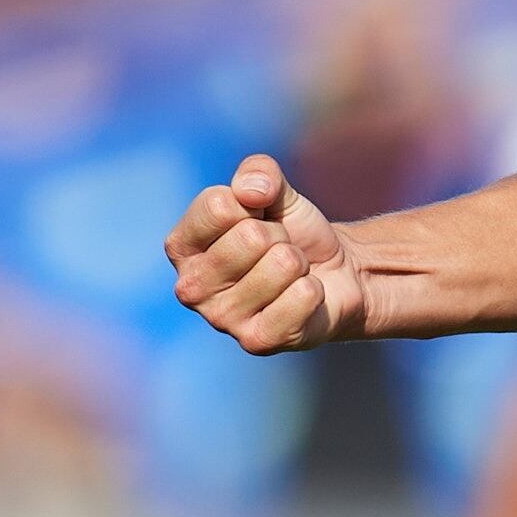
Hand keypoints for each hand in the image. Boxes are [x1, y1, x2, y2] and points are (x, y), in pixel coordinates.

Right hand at [164, 155, 363, 352]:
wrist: (334, 273)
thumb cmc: (292, 231)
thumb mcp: (275, 190)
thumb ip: (258, 173)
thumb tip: (250, 191)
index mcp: (182, 247)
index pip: (219, 206)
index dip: (255, 203)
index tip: (259, 218)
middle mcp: (191, 288)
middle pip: (251, 237)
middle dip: (280, 236)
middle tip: (280, 250)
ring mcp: (222, 319)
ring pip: (281, 265)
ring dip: (297, 264)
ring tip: (290, 274)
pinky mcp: (257, 342)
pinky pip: (301, 296)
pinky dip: (313, 290)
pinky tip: (302, 297)